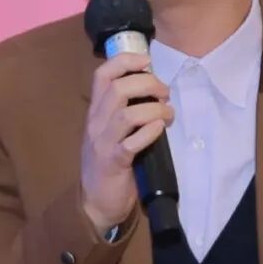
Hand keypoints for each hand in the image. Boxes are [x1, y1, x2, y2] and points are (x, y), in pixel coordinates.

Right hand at [81, 52, 172, 232]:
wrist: (95, 202)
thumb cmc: (109, 164)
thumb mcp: (111, 132)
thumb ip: (124, 111)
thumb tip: (153, 90)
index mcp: (95, 112)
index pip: (102, 75)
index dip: (125, 60)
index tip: (147, 61)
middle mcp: (96, 123)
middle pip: (118, 89)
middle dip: (148, 84)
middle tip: (165, 93)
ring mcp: (103, 143)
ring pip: (126, 114)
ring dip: (154, 109)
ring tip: (167, 114)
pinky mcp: (114, 162)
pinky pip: (132, 142)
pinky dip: (150, 132)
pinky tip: (159, 130)